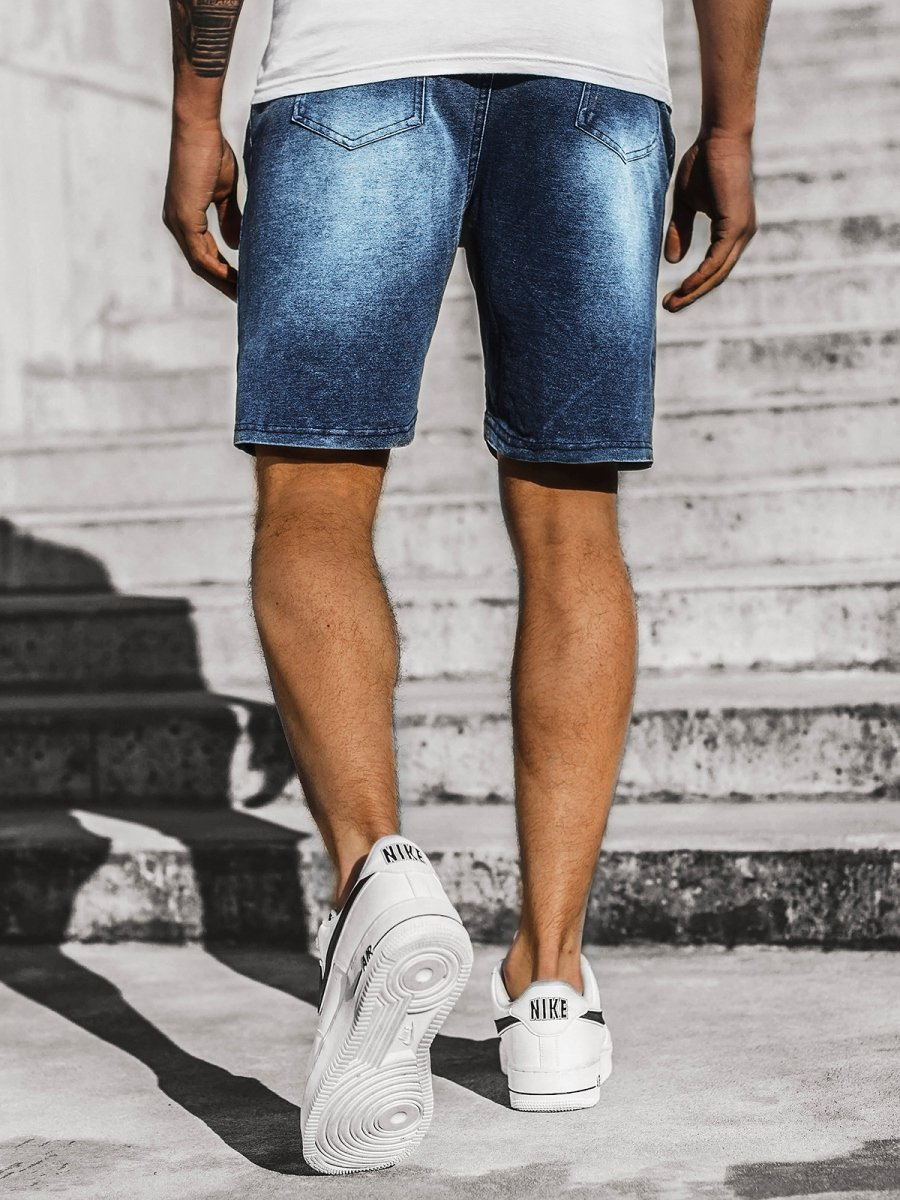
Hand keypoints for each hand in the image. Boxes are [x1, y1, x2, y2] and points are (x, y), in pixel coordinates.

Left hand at [163, 121, 240, 300]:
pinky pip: (201, 253)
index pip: (203, 253)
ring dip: (221, 281)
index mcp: (185, 216)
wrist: (199, 128)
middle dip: (222, 283)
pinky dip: (217, 269)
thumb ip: (229, 218)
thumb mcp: (223, 191)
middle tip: (244, 300)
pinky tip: (234, 280)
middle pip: (200, 264)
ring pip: (200, 263)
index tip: (241, 285)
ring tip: (242, 296)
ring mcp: (178, 221)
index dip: (222, 272)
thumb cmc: (211, 151)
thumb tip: (235, 245)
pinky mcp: (184, 217)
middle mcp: (176, 222)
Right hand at [662, 132, 756, 312]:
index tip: (671, 297)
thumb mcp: (685, 204)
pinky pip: (718, 260)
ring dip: (695, 291)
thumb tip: (673, 261)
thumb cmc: (704, 162)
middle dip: (692, 294)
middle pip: (717, 276)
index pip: (713, 267)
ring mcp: (742, 230)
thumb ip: (680, 231)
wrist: (720, 136)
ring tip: (672, 304)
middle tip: (669, 308)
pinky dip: (701, 276)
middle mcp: (742, 234)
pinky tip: (686, 286)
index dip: (693, 285)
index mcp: (732, 230)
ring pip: (718, 272)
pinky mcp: (736, 225)